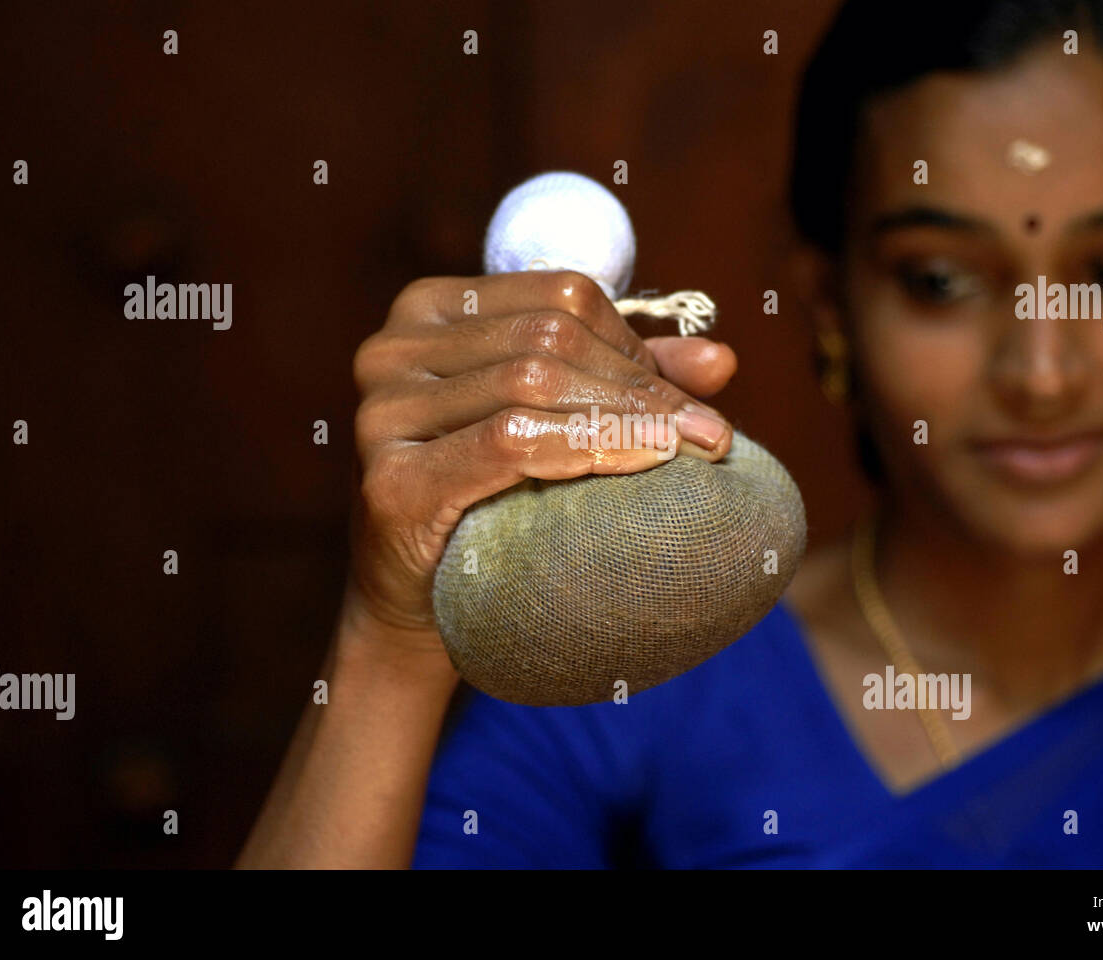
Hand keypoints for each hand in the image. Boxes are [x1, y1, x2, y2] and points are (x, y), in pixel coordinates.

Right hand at [344, 270, 737, 643]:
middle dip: (642, 386)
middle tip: (710, 433)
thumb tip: (722, 359)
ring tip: (692, 450)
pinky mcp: (390, 480)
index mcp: (431, 309)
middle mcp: (391, 347)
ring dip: (628, 418)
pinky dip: (587, 446)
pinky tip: (640, 463)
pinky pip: (510, 443)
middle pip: (550, 339)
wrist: (421, 608)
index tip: (684, 401)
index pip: (560, 297)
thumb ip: (625, 382)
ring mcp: (380, 412)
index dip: (634, 343)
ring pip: (533, 383)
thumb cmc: (493, 502)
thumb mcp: (559, 422)